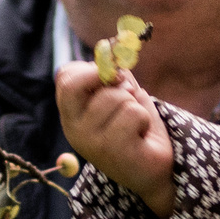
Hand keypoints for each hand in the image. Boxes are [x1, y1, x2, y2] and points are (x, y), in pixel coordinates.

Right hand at [54, 60, 176, 213]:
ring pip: (117, 97)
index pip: (65, 76)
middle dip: (113, 83)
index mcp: (71, 115)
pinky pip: (133, 113)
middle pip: (82, 82)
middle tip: (127, 97)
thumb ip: (113, 76)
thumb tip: (114, 48)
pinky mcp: (113, 151)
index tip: (113, 79)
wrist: (154, 170)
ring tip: (135, 126)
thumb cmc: (135, 129)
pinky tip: (141, 136)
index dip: (92, 68)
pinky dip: (145, 119)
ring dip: (136, 106)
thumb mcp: (120, 96)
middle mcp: (74, 129)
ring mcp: (91, 142)